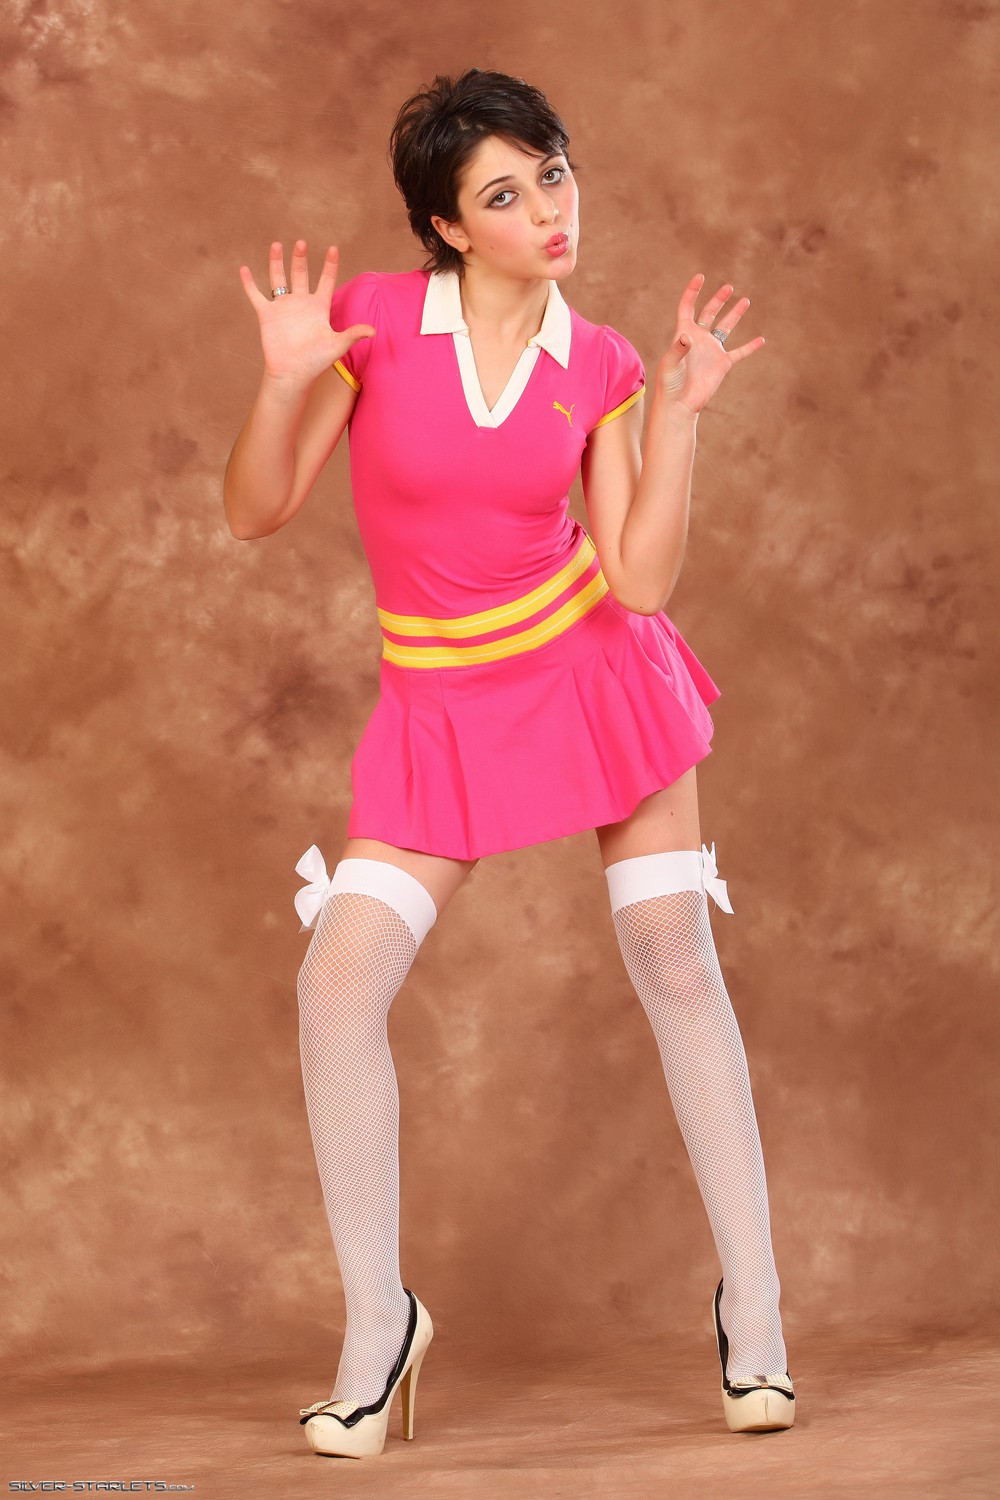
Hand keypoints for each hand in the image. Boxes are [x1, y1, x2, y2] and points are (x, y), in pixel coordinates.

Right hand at [238, 240, 374, 384]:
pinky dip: (249, 283)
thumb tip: (374, 331)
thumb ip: (352, 334)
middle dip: (300, 258)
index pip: (326, 281)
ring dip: (277, 262)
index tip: (333, 248)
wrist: (292, 374)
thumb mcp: (336, 345)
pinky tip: (244, 269)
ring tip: (277, 244)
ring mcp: (283, 307)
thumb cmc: (316, 362)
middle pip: (301, 274)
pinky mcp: (267, 315)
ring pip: (279, 278)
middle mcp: (301, 303)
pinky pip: (256, 295)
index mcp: (319, 307)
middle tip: (301, 243)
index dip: (330, 265)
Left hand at [655, 273, 764, 414]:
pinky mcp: (722, 364)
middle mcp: (699, 339)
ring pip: (725, 327)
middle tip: (728, 287)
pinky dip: (750, 347)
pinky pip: (739, 353)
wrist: (679, 404)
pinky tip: (761, 340)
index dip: (692, 292)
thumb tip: (688, 337)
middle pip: (709, 313)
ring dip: (734, 314)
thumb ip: (679, 349)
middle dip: (718, 299)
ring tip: (745, 300)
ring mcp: (712, 350)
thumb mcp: (670, 364)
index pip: (687, 307)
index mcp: (683, 333)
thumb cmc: (670, 384)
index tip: (700, 277)